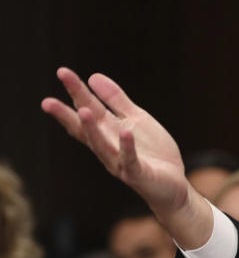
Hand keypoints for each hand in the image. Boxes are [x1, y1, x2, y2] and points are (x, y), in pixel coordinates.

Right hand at [42, 68, 212, 247]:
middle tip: (47, 101)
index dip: (75, 92)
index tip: (62, 72)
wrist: (173, 184)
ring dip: (92, 130)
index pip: (86, 109)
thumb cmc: (151, 152)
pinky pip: (130, 160)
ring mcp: (120, 162)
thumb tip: (93, 77)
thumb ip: (116, 100)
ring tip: (83, 111)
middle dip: (67, 115)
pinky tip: (125, 132)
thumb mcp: (136, 119)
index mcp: (107, 131)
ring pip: (101, 146)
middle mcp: (108, 147)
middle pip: (85, 128)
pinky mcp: (137, 174)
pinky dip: (127, 147)